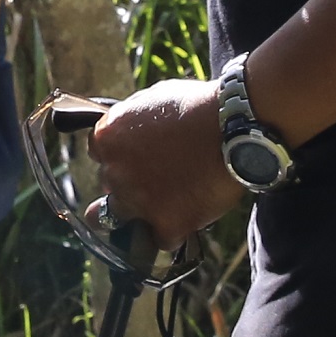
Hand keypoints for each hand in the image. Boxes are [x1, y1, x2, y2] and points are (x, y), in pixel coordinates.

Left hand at [92, 77, 243, 243]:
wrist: (235, 126)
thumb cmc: (199, 106)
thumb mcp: (155, 98)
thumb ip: (133, 118)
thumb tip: (129, 127)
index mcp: (107, 138)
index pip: (100, 154)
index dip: (120, 155)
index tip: (136, 157)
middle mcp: (114, 173)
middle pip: (111, 186)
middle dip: (130, 183)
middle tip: (158, 178)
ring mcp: (138, 202)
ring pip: (123, 219)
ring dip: (140, 213)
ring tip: (165, 205)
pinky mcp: (166, 224)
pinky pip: (161, 238)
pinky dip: (174, 230)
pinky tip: (190, 217)